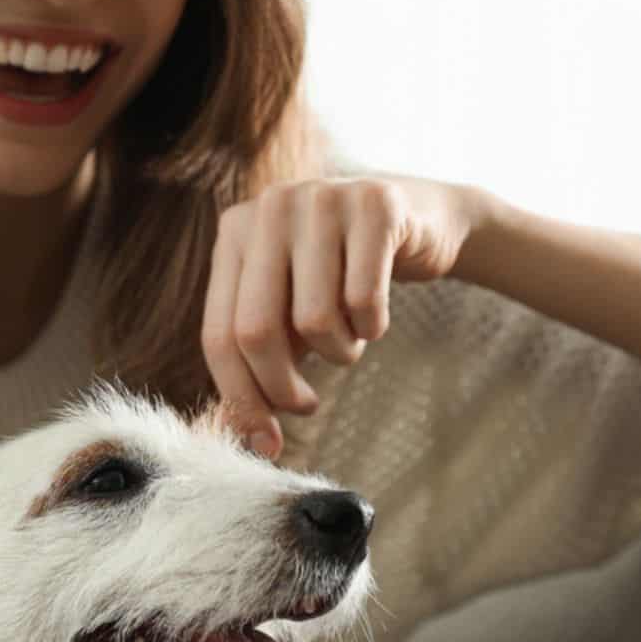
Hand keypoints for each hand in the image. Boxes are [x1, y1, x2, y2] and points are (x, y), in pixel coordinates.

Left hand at [202, 176, 483, 455]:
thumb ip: (254, 367)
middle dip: (282, 389)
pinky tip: (374, 318)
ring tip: (349, 340)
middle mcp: (269, 207)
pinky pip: (364, 299)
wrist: (422, 221)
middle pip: (256, 331)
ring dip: (338, 353)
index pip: (219, 333)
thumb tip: (232, 435)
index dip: (240, 399)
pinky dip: (372, 327)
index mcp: (234, 234)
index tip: (265, 443)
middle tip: (306, 406)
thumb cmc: (340, 278)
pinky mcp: (376, 203)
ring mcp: (321, 198)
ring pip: (314, 320)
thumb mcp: (288, 318)